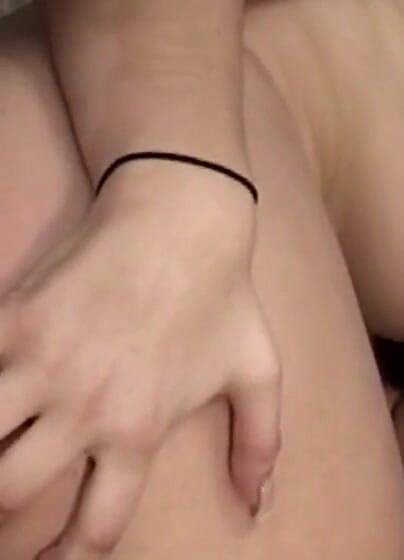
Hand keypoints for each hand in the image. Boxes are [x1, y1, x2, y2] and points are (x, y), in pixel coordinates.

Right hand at [0, 164, 280, 557]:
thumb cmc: (221, 293)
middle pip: (13, 491)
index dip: (66, 558)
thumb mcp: (255, 369)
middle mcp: (84, 406)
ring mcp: (42, 362)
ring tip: (1, 447)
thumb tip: (258, 503)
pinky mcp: (16, 318)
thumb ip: (259, 442)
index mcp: (138, 429)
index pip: (94, 526)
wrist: (180, 218)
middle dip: (3, 514)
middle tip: (9, 505)